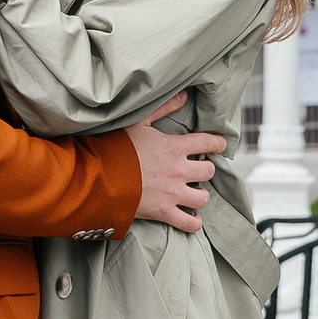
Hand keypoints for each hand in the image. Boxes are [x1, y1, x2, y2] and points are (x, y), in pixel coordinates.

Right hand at [127, 93, 223, 232]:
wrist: (97, 176)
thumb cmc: (116, 147)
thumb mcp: (139, 122)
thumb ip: (164, 108)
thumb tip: (185, 95)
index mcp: (174, 147)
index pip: (208, 142)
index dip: (218, 143)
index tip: (219, 144)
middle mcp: (178, 170)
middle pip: (209, 171)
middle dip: (205, 169)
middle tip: (197, 169)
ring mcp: (172, 193)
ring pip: (203, 198)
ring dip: (200, 195)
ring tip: (193, 192)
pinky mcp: (163, 212)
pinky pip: (189, 223)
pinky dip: (193, 222)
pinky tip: (192, 217)